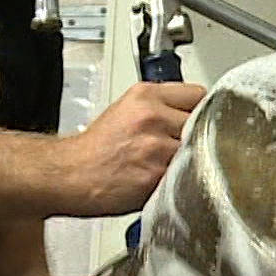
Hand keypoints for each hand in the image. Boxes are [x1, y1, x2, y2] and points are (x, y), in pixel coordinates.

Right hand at [63, 81, 205, 215]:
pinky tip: (167, 180)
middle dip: (197, 136)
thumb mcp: (127, 109)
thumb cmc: (97, 148)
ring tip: (171, 165)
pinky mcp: (157, 174)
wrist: (72, 174)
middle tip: (181, 147)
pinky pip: (187, 175)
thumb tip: (193, 112)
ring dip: (191, 160)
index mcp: (145, 95)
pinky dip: (183, 180)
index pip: (197, 94)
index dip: (198, 110)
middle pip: (203, 122)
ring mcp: (156, 146)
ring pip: (198, 150)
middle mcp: (152, 116)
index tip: (196, 120)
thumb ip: (161, 107)